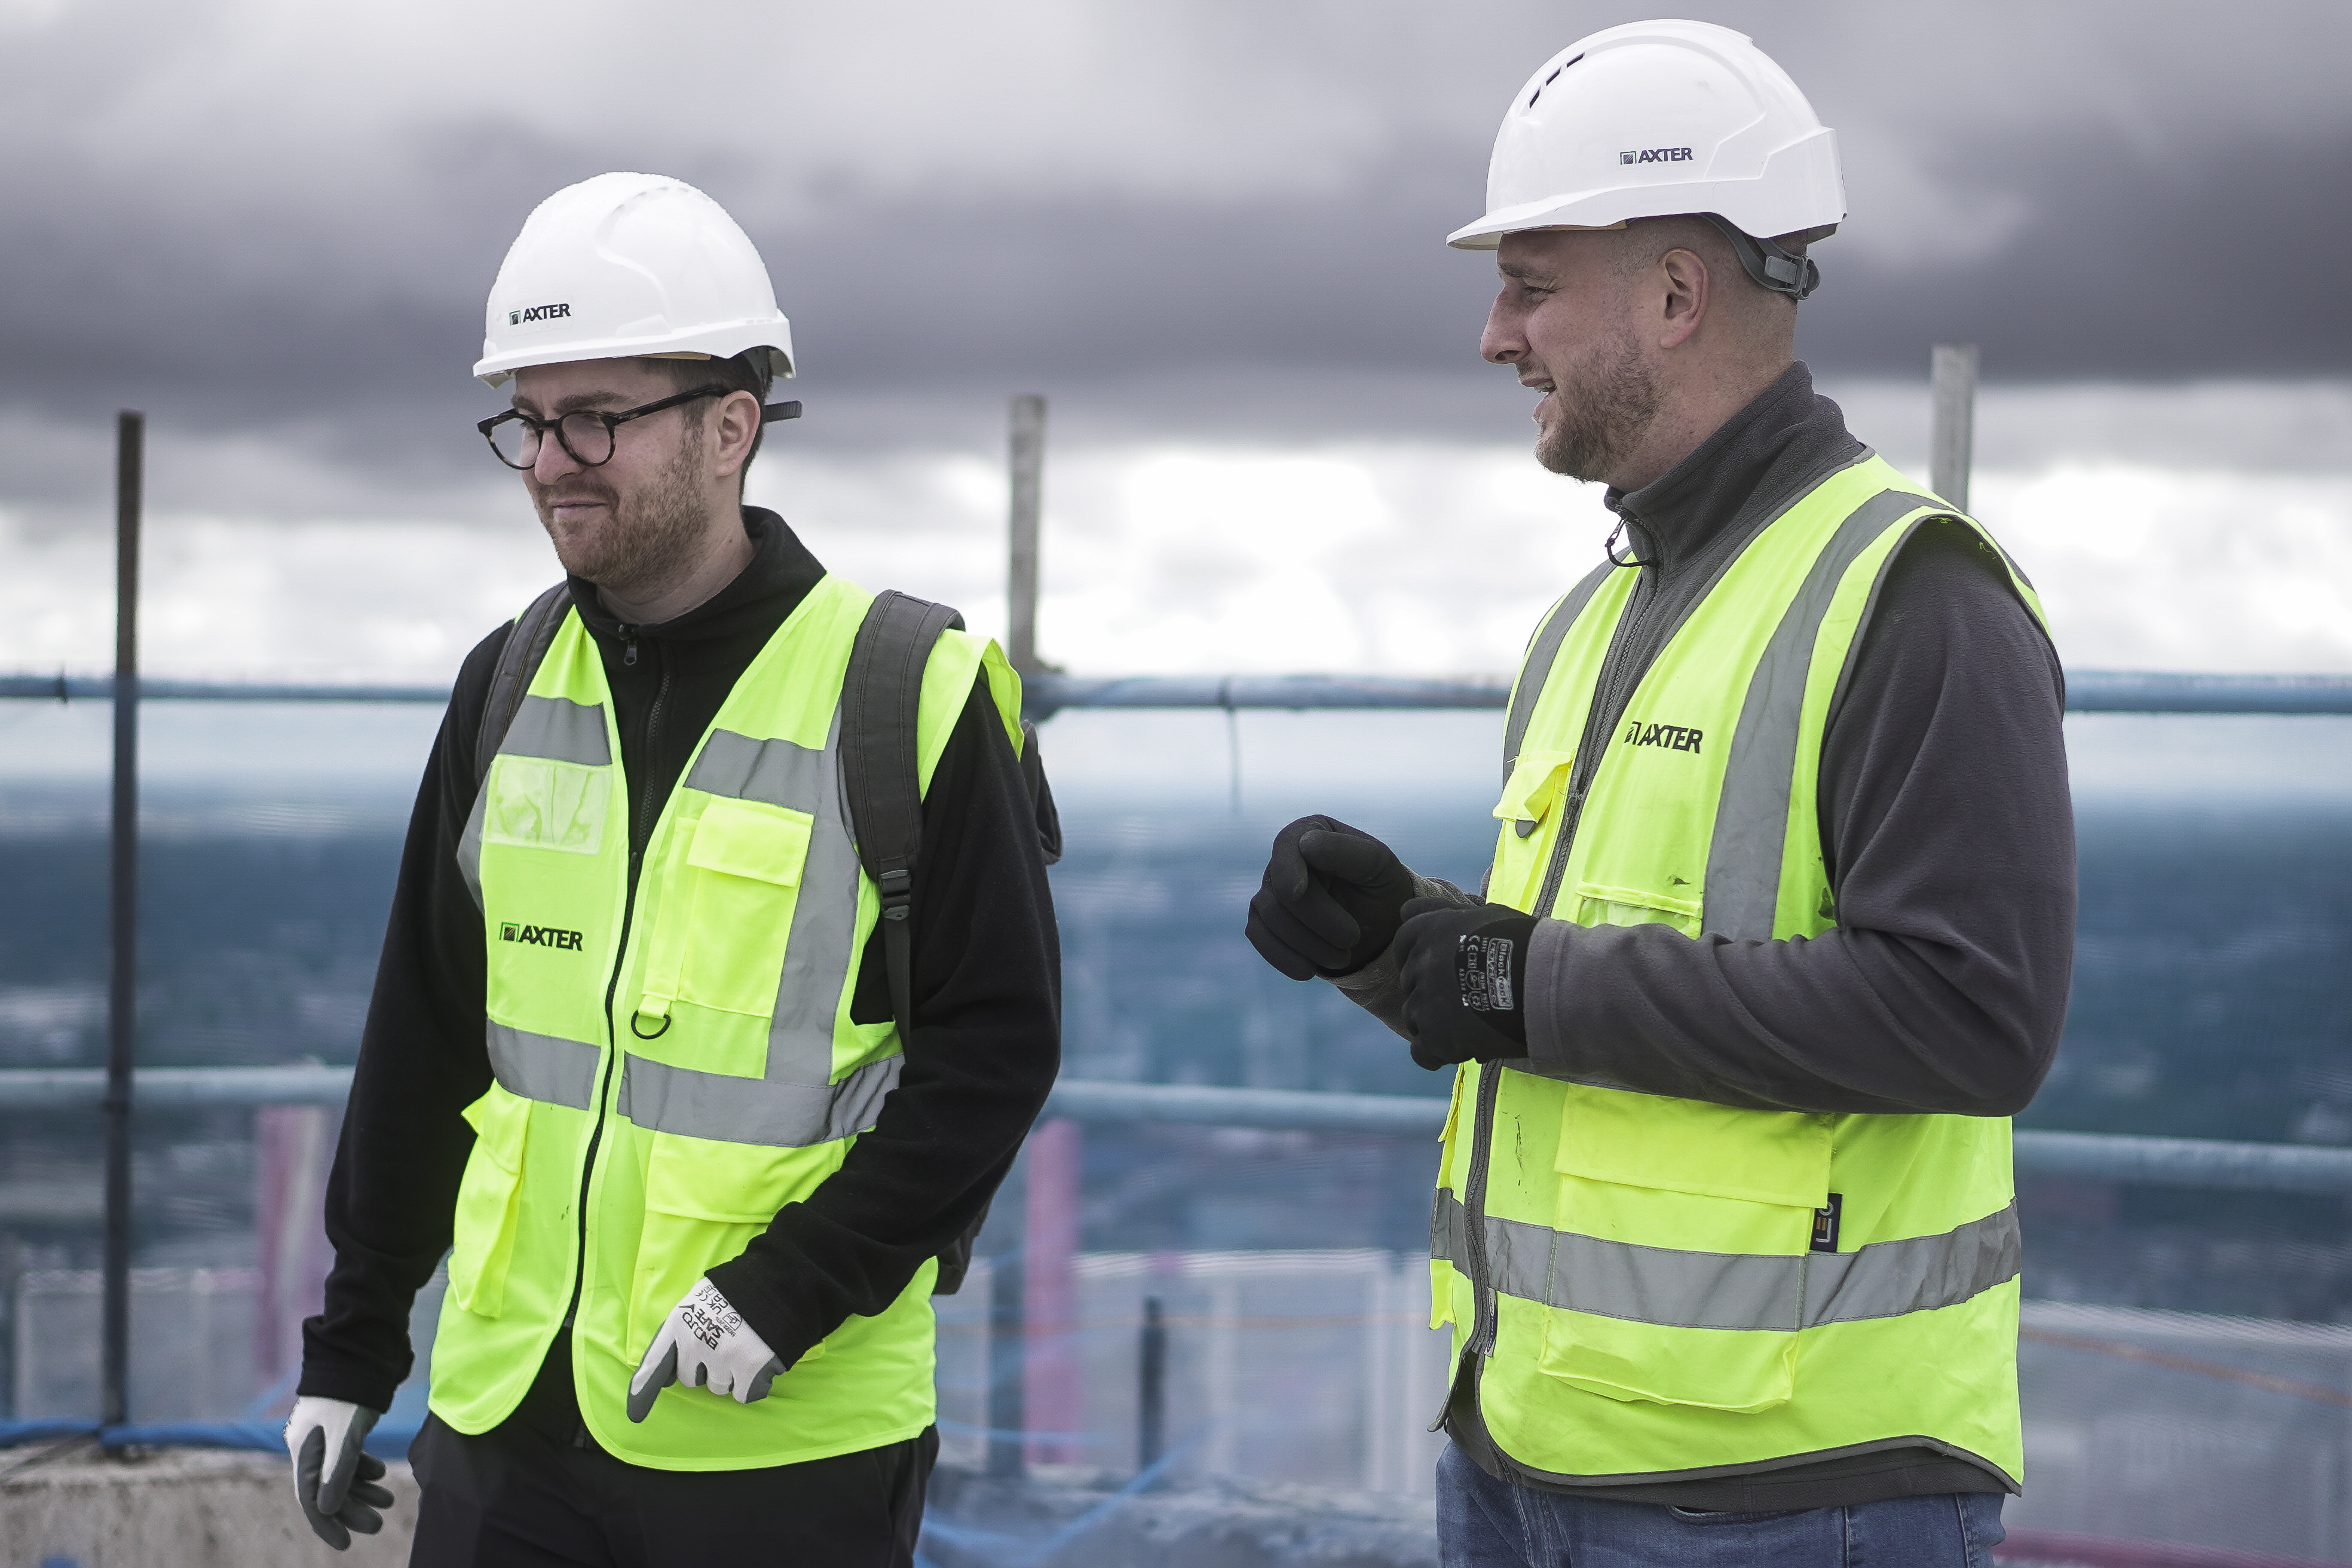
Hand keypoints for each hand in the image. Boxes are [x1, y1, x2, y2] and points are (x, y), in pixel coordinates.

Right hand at [285, 1395, 391, 1550]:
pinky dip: (364, 1470)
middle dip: (353, 1509)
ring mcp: (326, 1439)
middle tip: (378, 1523)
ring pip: (342, 1476)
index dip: (328, 1524)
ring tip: (389, 1502)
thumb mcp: (344, 1436)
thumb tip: (328, 1510)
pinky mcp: (342, 1430)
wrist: (357, 1355)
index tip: (346, 1544)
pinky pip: (349, 1459)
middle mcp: (311, 1448)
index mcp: (303, 1452)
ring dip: (363, 1491)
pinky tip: (380, 1475)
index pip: (311, 1499)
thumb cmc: (347, 1395)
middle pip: (328, 1490)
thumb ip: (337, 1473)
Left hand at [628, 1277, 783, 1421]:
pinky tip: (762, 1360)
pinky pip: (745, 1394)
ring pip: (720, 1388)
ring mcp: (723, 1357)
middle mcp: (696, 1343)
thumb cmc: (740, 1290)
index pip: (655, 1362)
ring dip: (733, 1374)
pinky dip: (755, 1383)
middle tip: (728, 1345)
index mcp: (680, 1322)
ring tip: (748, 1346)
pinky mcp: (750, 1369)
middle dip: (707, 1369)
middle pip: (692, 1379)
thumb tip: (671, 1372)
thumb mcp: (702, 1299)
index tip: (636, 1414)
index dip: (644, 1389)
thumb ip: (685, 1329)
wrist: (780, 1280)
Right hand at [1245, 816, 1418, 979]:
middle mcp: (1283, 860)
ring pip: (1269, 918)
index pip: (1286, 845)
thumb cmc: (1381, 889)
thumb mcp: (1378, 866)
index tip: (1298, 892)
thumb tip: (1305, 844)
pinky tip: (1308, 971)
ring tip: (1341, 957)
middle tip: (1351, 940)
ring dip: (1306, 943)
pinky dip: (1283, 958)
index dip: (1288, 869)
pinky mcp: (1264, 923)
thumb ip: (1346, 852)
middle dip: (1315, 919)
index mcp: (1309, 834)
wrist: (1379, 929)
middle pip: (1279, 890)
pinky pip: (1260, 939)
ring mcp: (1269, 892)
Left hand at [1395, 897, 1537, 1070]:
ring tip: (1466, 1025)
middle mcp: (1419, 966)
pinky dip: (1437, 1053)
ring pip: (1413, 1018)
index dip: (1420, 957)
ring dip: (1434, 1022)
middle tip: (1464, 997)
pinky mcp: (1436, 1038)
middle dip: (1430, 990)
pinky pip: (1422, 1052)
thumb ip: (1441, 913)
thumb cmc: (1522, 943)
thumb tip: (1404, 909)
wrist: (1542, 982)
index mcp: (1427, 932)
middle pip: (1410, 983)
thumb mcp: (1482, 914)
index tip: (1440, 967)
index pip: (1404, 943)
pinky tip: (1460, 1049)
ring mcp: (1424, 1005)